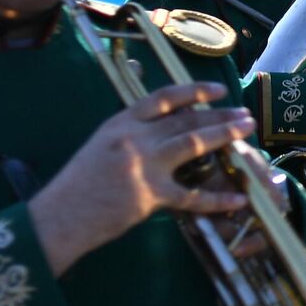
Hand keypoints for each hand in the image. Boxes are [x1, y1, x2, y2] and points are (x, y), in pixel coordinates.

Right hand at [29, 82, 253, 275]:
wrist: (58, 217)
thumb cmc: (78, 185)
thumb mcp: (101, 145)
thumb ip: (132, 134)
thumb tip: (165, 129)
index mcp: (121, 123)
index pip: (163, 97)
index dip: (194, 90)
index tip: (218, 89)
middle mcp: (134, 138)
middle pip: (185, 119)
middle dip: (219, 115)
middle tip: (245, 113)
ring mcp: (143, 165)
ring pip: (193, 143)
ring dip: (224, 135)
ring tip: (246, 131)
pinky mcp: (149, 195)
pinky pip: (192, 196)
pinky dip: (216, 198)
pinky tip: (236, 196)